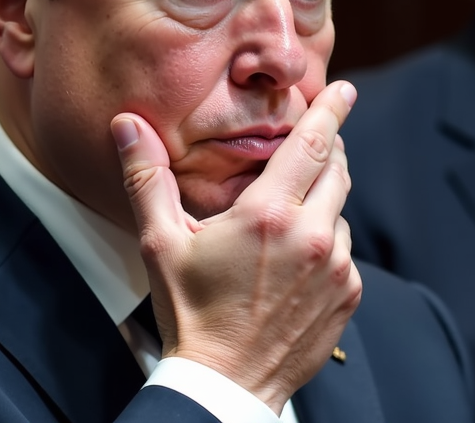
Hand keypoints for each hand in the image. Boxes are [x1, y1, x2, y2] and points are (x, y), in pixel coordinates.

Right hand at [111, 81, 360, 413]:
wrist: (225, 385)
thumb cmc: (190, 314)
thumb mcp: (160, 244)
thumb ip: (148, 179)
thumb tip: (127, 126)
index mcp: (269, 215)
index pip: (314, 143)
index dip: (330, 110)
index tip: (344, 89)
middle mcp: (312, 236)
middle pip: (337, 170)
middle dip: (325, 153)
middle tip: (304, 151)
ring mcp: (336, 268)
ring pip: (339, 212)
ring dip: (320, 204)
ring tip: (282, 224)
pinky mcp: (348, 294)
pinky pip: (344, 251)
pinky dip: (325, 244)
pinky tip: (292, 263)